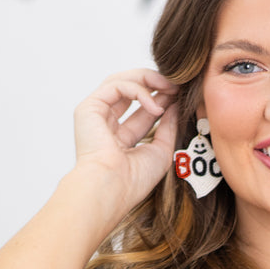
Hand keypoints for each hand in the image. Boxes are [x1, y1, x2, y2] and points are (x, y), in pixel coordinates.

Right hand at [72, 68, 179, 212]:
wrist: (113, 188)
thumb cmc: (133, 180)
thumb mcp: (161, 151)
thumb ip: (167, 127)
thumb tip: (175, 105)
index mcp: (120, 139)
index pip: (142, 111)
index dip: (161, 99)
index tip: (180, 95)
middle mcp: (105, 125)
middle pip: (130, 91)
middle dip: (154, 85)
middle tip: (176, 85)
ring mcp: (95, 115)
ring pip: (121, 81)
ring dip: (148, 80)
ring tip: (170, 87)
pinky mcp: (89, 107)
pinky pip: (117, 85)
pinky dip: (139, 91)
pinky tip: (156, 106)